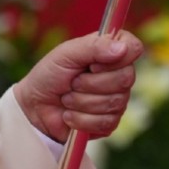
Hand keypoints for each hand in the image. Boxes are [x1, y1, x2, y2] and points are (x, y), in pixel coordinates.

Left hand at [14, 31, 142, 142]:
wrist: (35, 107)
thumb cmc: (49, 75)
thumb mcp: (65, 54)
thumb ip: (92, 47)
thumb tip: (122, 48)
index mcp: (109, 51)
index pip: (133, 47)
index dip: (116, 58)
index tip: (92, 64)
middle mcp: (118, 74)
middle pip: (126, 78)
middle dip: (90, 83)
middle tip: (72, 82)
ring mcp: (117, 99)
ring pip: (115, 102)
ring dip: (82, 101)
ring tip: (67, 98)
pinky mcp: (110, 122)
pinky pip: (107, 122)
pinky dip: (81, 118)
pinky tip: (69, 114)